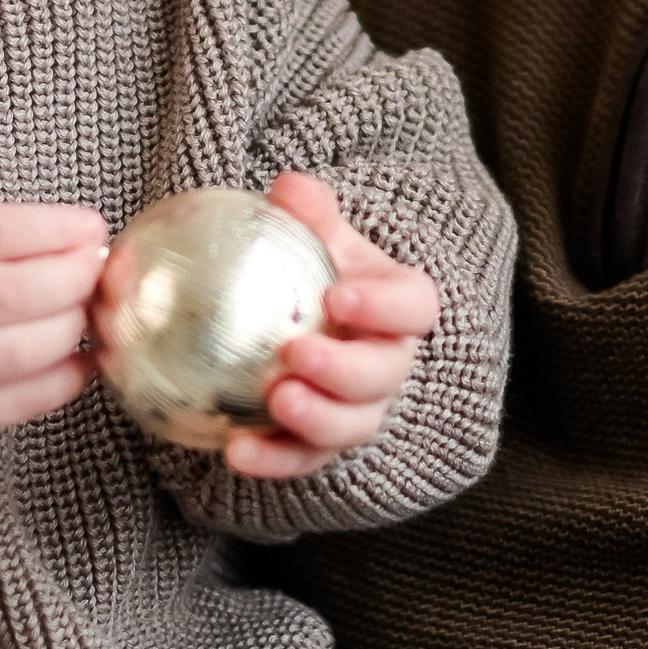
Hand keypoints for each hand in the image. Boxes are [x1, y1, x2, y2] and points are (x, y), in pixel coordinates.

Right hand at [0, 201, 109, 442]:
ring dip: (71, 328)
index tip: (91, 227)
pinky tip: (77, 358)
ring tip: (79, 312)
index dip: (56, 229)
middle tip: (94, 271)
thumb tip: (88, 236)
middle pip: (13, 294)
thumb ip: (4, 235)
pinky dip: (65, 378)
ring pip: (23, 350)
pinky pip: (23, 400)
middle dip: (73, 279)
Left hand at [215, 168, 441, 480]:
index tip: (339, 297)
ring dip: (316, 420)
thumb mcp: (320, 235)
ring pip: (353, 426)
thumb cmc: (321, 270)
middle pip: (383, 376)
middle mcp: (388, 364)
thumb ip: (308, 212)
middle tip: (295, 355)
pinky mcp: (322, 445)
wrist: (314, 322)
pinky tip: (235, 453)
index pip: (412, 308)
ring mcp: (360, 410)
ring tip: (276, 403)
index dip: (385, 308)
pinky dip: (274, 460)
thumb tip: (288, 188)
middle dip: (344, 370)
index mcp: (399, 309)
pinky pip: (303, 459)